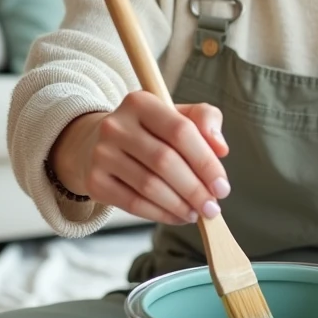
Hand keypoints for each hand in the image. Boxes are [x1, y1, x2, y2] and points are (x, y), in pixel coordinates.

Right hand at [50, 92, 229, 224]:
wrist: (97, 143)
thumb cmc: (149, 131)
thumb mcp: (177, 115)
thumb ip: (205, 121)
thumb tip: (221, 148)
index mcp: (141, 102)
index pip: (181, 131)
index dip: (206, 163)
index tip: (222, 187)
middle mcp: (116, 125)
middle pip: (165, 161)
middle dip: (195, 190)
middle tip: (213, 208)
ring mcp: (101, 153)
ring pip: (149, 186)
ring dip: (180, 205)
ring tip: (197, 213)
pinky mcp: (94, 181)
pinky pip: (133, 203)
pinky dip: (160, 214)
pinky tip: (177, 216)